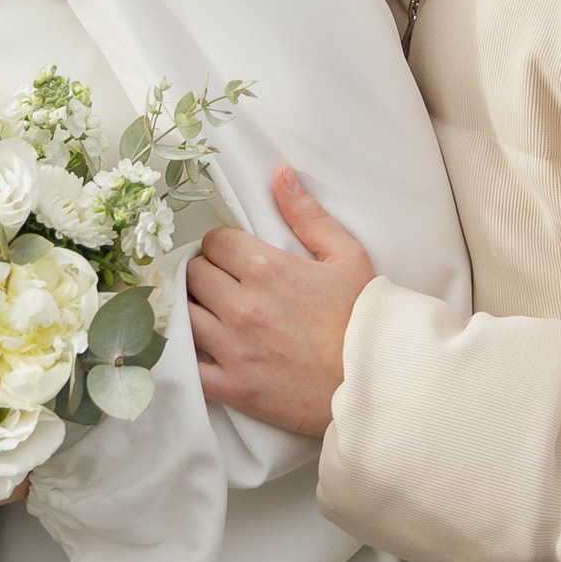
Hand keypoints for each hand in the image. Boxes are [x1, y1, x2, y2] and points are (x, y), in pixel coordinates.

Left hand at [187, 166, 374, 438]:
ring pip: (183, 314)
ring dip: (195, 309)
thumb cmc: (364, 319)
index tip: (235, 256)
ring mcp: (234, 348)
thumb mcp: (346, 256)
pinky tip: (200, 350)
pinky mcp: (233, 386)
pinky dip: (187, 357)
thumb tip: (280, 175)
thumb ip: (308, 214)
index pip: (215, 241)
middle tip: (227, 283)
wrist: (377, 382)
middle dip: (208, 273)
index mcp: (267, 269)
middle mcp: (243, 305)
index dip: (224, 246)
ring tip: (213, 312)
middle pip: (194, 273)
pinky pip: (187, 367)